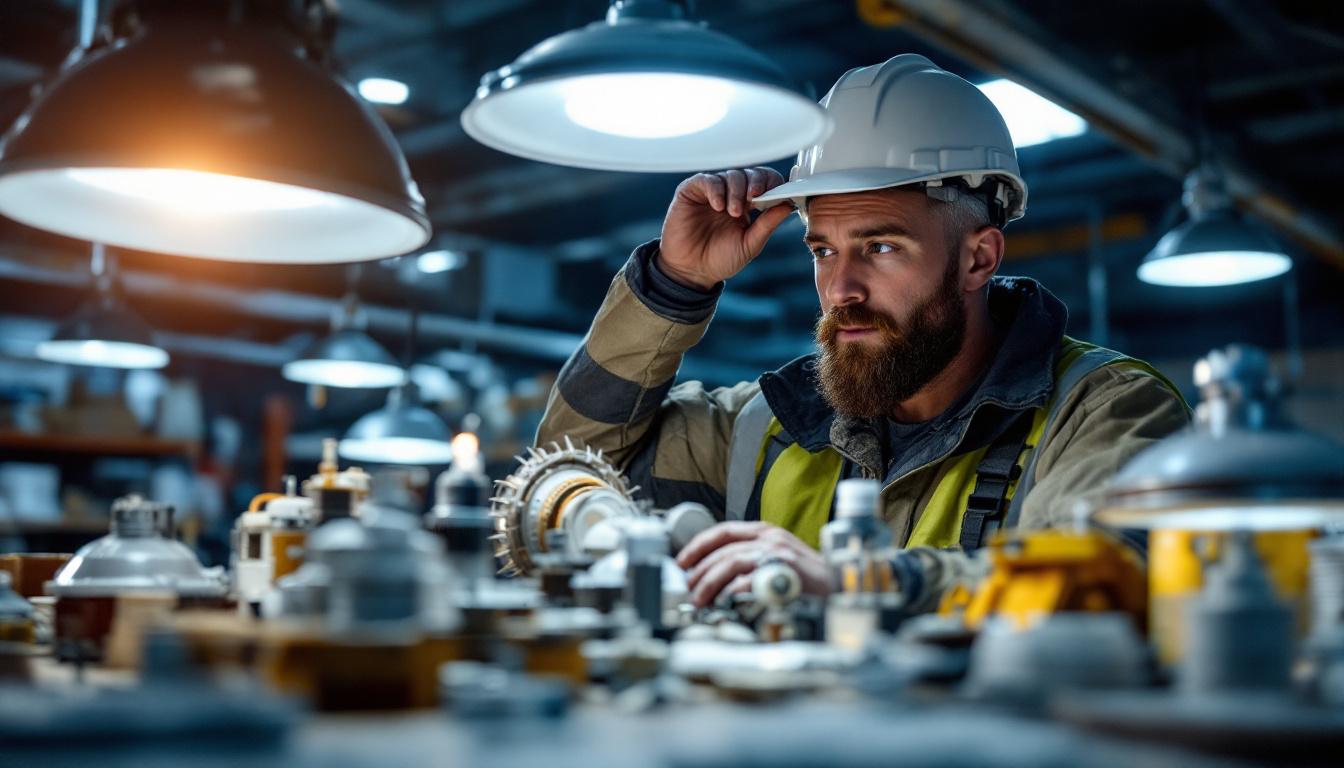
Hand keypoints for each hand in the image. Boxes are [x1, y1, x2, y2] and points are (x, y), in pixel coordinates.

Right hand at [657, 167, 794, 290]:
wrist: (691, 271)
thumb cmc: (720, 259)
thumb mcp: (750, 244)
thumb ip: (767, 224)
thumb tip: (789, 205)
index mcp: (749, 205)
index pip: (765, 183)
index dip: (772, 184)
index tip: (776, 194)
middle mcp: (731, 195)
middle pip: (750, 174)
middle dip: (756, 184)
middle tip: (754, 198)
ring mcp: (712, 192)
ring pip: (731, 175)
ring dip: (736, 191)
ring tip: (733, 212)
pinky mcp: (692, 191)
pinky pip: (707, 180)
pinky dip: (716, 190)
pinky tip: (718, 206)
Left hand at [676, 521, 829, 607]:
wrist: (840, 587)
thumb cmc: (808, 579)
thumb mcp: (776, 559)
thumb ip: (750, 560)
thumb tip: (715, 575)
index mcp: (766, 532)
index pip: (723, 530)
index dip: (699, 545)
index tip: (682, 561)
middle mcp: (770, 537)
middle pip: (723, 548)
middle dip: (700, 569)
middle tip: (689, 587)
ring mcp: (777, 553)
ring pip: (731, 561)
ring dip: (710, 582)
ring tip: (700, 599)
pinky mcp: (783, 571)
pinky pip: (748, 581)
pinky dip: (731, 593)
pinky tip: (724, 604)